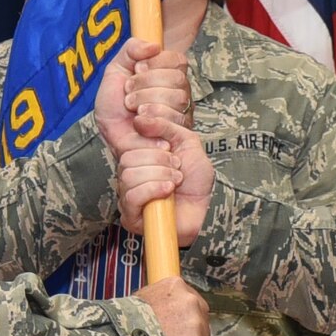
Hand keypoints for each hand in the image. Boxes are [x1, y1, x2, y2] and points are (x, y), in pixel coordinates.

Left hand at [94, 38, 190, 153]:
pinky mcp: (181, 133)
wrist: (112, 136)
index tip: (136, 70)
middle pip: (177, 78)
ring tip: (134, 110)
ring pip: (177, 98)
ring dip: (146, 102)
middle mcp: (179, 93)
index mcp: (168, 76)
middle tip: (130, 94)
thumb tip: (154, 46)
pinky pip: (174, 119)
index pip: (177, 60)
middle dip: (145, 85)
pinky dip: (151, 119)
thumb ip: (131, 49)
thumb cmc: (114, 108)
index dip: (155, 63)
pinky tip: (141, 123)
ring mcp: (183, 113)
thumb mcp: (115, 71)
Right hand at [116, 114, 212, 243]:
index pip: (128, 143)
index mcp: (140, 158)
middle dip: (158, 161)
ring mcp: (128, 196)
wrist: (207, 208)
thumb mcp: (187, 142)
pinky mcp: (131, 216)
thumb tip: (139, 119)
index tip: (170, 148)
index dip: (151, 143)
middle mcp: (130, 176)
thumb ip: (165, 126)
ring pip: (129, 176)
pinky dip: (153, 190)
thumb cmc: (196, 180)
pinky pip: (131, 196)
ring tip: (175, 182)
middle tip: (177, 168)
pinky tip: (167, 191)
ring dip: (159, 176)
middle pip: (127, 159)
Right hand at [136, 276, 209, 335]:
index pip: (193, 304)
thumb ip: (161, 301)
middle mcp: (190, 302)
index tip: (180, 330)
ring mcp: (195, 325)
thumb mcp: (143, 298)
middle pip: (201, 324)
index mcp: (177, 287)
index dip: (185, 322)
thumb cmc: (125, 322)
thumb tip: (164, 308)